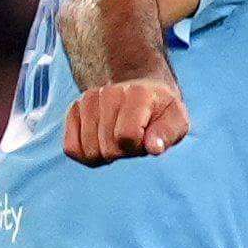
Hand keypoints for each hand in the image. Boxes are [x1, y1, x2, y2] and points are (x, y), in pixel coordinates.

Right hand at [65, 77, 187, 163]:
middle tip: (133, 139)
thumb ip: (168, 134)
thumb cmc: (161, 111)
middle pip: (107, 147)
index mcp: (137, 95)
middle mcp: (108, 93)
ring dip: (106, 155)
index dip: (137, 148)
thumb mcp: (177, 120)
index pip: (126, 136)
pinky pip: (71, 148)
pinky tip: (101, 144)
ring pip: (89, 151)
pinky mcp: (73, 110)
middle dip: (123, 152)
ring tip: (118, 139)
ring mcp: (88, 101)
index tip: (145, 140)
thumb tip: (153, 148)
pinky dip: (86, 155)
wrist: (142, 91)